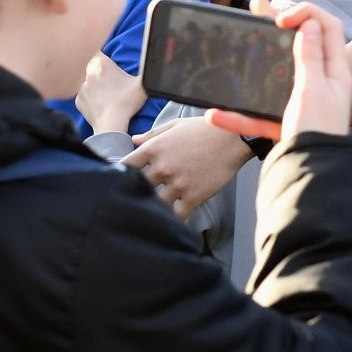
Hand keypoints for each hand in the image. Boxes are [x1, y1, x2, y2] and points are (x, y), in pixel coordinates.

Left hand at [75, 53, 145, 136]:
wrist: (111, 124)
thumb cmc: (127, 102)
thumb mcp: (142, 84)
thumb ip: (147, 70)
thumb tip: (151, 63)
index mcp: (102, 64)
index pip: (96, 50)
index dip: (102, 55)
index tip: (108, 62)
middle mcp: (88, 73)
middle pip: (90, 64)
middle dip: (97, 69)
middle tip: (108, 77)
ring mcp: (81, 87)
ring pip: (85, 80)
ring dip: (93, 83)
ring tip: (104, 91)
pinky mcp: (78, 100)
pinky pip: (83, 95)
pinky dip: (89, 97)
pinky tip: (99, 102)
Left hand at [122, 116, 251, 216]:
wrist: (233, 139)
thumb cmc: (204, 129)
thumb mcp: (175, 126)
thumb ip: (152, 135)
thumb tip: (133, 140)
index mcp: (154, 148)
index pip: (125, 166)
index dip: (119, 174)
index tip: (119, 181)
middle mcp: (162, 167)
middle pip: (138, 188)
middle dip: (136, 193)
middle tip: (133, 201)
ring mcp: (177, 183)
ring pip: (156, 204)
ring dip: (154, 209)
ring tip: (150, 215)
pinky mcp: (193, 196)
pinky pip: (177, 216)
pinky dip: (173, 221)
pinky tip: (171, 225)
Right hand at [209, 0, 351, 141]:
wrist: (314, 179)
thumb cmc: (319, 132)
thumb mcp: (313, 88)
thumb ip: (309, 56)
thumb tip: (309, 24)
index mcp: (334, 71)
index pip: (326, 27)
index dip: (306, 14)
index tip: (281, 19)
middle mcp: (320, 85)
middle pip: (298, 46)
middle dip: (275, 27)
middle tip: (255, 10)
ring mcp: (301, 105)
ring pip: (274, 78)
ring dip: (252, 66)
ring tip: (235, 44)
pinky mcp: (285, 125)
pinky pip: (259, 116)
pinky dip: (238, 115)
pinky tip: (216, 115)